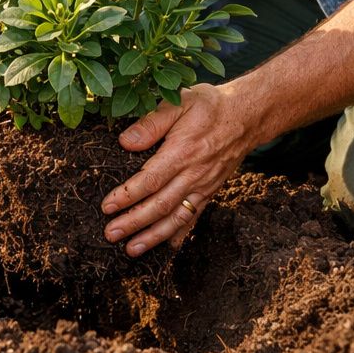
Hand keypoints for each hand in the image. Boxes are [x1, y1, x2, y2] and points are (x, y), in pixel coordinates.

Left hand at [100, 81, 263, 255]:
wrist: (246, 116)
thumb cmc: (208, 107)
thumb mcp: (179, 103)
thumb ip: (152, 123)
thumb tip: (126, 142)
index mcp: (182, 152)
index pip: (150, 180)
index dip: (127, 196)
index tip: (107, 206)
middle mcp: (193, 174)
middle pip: (160, 205)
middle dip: (134, 222)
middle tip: (110, 234)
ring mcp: (203, 186)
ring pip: (176, 217)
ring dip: (153, 236)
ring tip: (132, 249)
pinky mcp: (210, 191)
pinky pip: (194, 216)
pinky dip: (180, 233)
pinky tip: (167, 247)